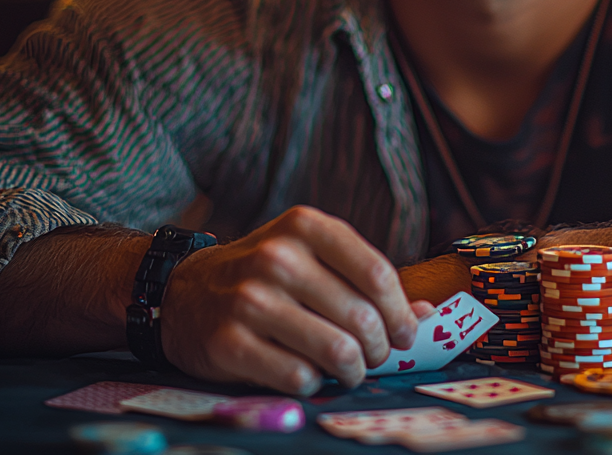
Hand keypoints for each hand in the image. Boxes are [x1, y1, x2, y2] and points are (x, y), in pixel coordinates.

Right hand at [160, 205, 433, 395]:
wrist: (185, 290)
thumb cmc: (265, 274)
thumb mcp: (311, 256)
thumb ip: (364, 279)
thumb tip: (426, 313)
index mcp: (305, 226)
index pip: (376, 271)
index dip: (400, 310)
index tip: (407, 332)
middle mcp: (278, 258)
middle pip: (361, 316)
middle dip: (380, 347)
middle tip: (376, 356)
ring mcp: (251, 300)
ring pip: (336, 350)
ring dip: (353, 370)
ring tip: (350, 369)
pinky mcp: (230, 343)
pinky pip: (298, 377)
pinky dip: (313, 383)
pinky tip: (308, 373)